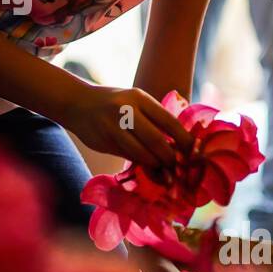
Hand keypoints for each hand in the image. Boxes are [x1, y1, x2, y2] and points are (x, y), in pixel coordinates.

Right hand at [58, 85, 192, 169]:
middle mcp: (126, 110)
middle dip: (170, 158)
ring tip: (165, 172)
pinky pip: (127, 157)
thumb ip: (154, 119)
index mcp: (140, 98)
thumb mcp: (135, 101)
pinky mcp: (103, 142)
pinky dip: (140, 164)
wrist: (77, 103)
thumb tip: (181, 146)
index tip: (195, 152)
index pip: (169, 121)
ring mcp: (112, 127)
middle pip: (156, 140)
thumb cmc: (114, 103)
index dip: (184, 140)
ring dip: (155, 165)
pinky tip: (148, 169)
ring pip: (141, 153)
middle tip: (178, 167)